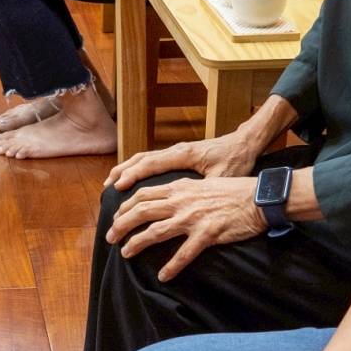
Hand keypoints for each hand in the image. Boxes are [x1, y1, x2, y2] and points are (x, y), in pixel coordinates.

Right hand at [107, 129, 264, 192]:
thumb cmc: (236, 161)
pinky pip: (150, 160)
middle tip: (106, 190)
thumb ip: (206, 188)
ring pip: (143, 157)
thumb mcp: (224, 178)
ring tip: (110, 183)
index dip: (133, 175)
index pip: (151, 164)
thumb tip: (193, 206)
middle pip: (141, 159)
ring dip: (125, 169)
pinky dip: (135, 168)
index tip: (117, 187)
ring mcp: (175, 151)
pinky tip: (129, 179)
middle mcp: (176, 150)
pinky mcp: (177, 155)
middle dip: (122, 173)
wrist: (244, 143)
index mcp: (184, 155)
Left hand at [107, 174, 266, 279]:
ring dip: (136, 243)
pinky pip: (184, 253)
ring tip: (125, 254)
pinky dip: (171, 266)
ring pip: (155, 231)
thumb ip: (184, 191)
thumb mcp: (203, 184)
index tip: (115, 217)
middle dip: (121, 225)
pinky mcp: (208, 234)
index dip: (124, 207)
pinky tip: (163, 276)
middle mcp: (182, 201)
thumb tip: (167, 200)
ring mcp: (193, 218)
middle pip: (141, 211)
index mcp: (180, 188)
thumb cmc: (234, 192)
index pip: (143, 195)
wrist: (259, 198)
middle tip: (110, 238)